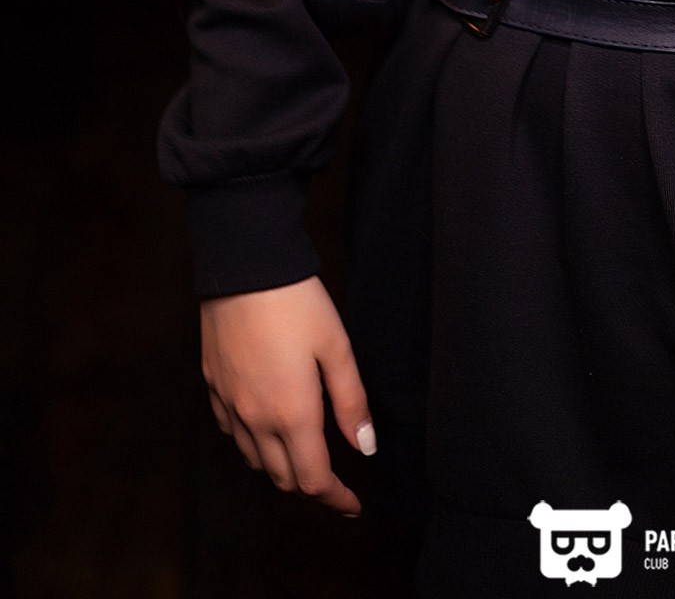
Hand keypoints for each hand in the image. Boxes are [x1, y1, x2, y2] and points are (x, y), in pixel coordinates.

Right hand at [199, 274, 375, 516]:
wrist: (244, 267)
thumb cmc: (298, 302)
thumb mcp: (337, 347)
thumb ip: (352, 402)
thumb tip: (365, 447)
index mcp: (292, 413)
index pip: (312, 479)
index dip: (335, 498)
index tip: (353, 504)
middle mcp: (255, 418)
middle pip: (282, 477)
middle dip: (310, 485)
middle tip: (335, 481)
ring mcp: (229, 404)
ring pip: (254, 458)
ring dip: (281, 465)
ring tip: (305, 452)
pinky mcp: (213, 385)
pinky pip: (232, 431)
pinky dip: (253, 441)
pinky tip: (267, 424)